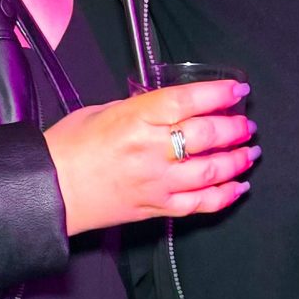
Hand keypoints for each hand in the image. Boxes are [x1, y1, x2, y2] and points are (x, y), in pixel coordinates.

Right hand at [44, 80, 257, 235]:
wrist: (49, 190)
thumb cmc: (68, 148)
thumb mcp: (103, 110)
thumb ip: (140, 107)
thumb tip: (171, 105)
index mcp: (134, 119)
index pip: (187, 102)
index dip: (218, 94)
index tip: (237, 89)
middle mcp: (150, 150)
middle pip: (207, 136)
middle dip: (234, 128)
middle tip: (246, 123)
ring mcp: (156, 182)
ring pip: (210, 171)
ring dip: (236, 160)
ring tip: (249, 152)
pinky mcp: (156, 208)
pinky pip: (199, 204)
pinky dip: (223, 196)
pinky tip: (237, 186)